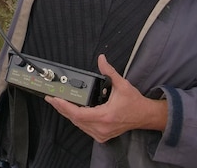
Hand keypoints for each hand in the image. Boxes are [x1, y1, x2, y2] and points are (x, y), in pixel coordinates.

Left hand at [44, 55, 167, 142]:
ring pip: (78, 124)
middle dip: (62, 108)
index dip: (64, 106)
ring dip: (68, 114)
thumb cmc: (134, 102)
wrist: (145, 116)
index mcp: (105, 116)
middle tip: (51, 98)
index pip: (78, 113)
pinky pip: (84, 128)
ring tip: (58, 103)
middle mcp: (101, 127)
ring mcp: (101, 133)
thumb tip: (101, 59)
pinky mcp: (101, 135)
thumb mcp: (122, 85)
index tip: (55, 99)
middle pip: (75, 119)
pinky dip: (76, 119)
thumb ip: (109, 71)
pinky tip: (71, 111)